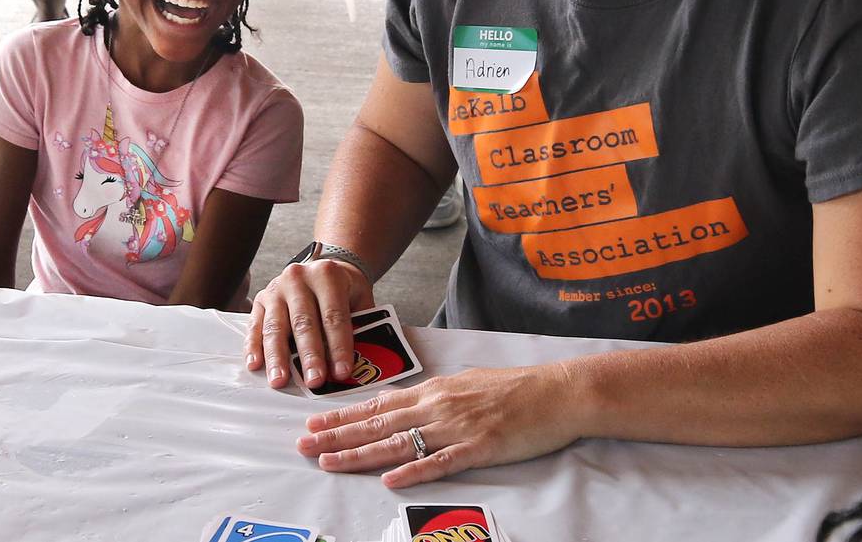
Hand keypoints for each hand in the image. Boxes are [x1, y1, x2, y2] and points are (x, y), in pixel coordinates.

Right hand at [246, 259, 373, 388]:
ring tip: (281, 380)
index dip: (338, 346)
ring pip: (276, 327)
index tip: (342, 371)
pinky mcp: (261, 299)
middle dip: (309, 356)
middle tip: (315, 381)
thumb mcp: (360, 298)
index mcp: (327, 275)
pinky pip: (255, 325)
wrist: (323, 267)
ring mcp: (277, 288)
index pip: (334, 316)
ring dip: (278, 357)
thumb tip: (360, 361)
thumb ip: (360, 325)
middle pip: (304, 323)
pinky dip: (254, 346)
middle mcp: (299, 278)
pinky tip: (256, 364)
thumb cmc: (343, 288)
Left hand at [297, 363, 582, 487]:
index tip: (315, 420)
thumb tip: (413, 405)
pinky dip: (413, 471)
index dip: (345, 414)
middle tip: (304, 443)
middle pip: (378, 423)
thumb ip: (439, 397)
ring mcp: (456, 427)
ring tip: (329, 461)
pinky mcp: (479, 448)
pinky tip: (390, 479)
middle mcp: (438, 406)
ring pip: (398, 443)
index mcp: (436, 390)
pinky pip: (439, 462)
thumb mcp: (469, 383)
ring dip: (360, 453)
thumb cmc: (517, 388)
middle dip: (337, 434)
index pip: (380, 404)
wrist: (557, 392)